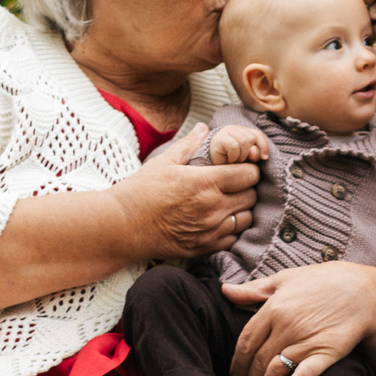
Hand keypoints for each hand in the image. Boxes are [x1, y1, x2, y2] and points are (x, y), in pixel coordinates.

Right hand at [115, 126, 261, 260]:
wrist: (124, 225)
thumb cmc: (141, 191)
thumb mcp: (164, 161)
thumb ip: (189, 144)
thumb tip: (204, 128)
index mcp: (206, 182)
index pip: (249, 174)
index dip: (248, 169)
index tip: (240, 168)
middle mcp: (213, 207)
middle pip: (251, 196)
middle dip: (246, 188)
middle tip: (234, 185)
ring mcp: (210, 230)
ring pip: (246, 218)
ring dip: (241, 209)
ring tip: (228, 203)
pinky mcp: (205, 247)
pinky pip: (233, 238)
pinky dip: (231, 229)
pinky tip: (219, 221)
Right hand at [208, 123, 269, 165]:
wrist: (212, 169)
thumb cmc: (232, 164)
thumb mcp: (248, 160)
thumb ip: (255, 154)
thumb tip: (254, 151)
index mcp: (244, 132)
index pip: (258, 134)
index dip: (263, 146)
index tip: (264, 158)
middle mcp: (235, 128)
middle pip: (252, 138)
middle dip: (248, 154)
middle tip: (239, 160)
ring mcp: (226, 131)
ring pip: (244, 142)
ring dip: (241, 157)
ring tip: (234, 161)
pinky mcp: (219, 138)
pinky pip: (234, 146)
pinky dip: (234, 157)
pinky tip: (228, 160)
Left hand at [222, 261, 375, 375]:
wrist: (363, 291)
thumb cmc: (324, 281)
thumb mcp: (286, 278)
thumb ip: (255, 289)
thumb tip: (225, 290)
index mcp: (274, 308)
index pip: (247, 341)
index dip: (237, 362)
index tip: (234, 374)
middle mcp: (286, 327)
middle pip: (258, 360)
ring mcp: (305, 341)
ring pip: (274, 371)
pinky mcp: (325, 354)